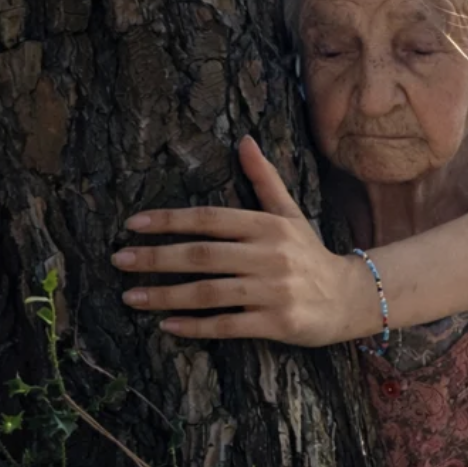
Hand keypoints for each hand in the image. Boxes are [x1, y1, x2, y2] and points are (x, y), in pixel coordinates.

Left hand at [116, 137, 370, 345]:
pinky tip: (166, 325)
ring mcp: (274, 291)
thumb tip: (244, 140)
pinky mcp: (277, 323)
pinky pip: (227, 325)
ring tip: (131, 296)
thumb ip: (264, 179)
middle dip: (157, 257)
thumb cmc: (309, 254)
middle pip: (203, 255)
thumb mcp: (289, 214)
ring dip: (166, 295)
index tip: (133, 224)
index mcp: (270, 227)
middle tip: (119, 259)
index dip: (171, 220)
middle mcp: (272, 256)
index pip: (211, 218)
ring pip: (209, 292)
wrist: (348, 298)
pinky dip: (195, 326)